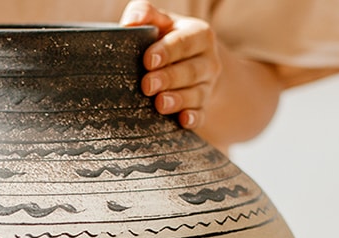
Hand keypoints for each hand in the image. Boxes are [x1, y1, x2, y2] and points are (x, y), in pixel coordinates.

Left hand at [120, 1, 221, 130]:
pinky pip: (201, 115)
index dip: (167, 51)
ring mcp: (206, 87)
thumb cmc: (167, 41)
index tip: (148, 61)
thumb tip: (132, 20)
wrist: (190, 63)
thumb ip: (146, 15)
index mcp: (198, 36)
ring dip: (178, 100)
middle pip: (191, 70)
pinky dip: (193, 119)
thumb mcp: (161, 23)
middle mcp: (207, 61)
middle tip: (147, 85)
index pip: (184, 42)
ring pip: (196, 94)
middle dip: (169, 78)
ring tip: (160, 104)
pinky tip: (183, 121)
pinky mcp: (202, 108)